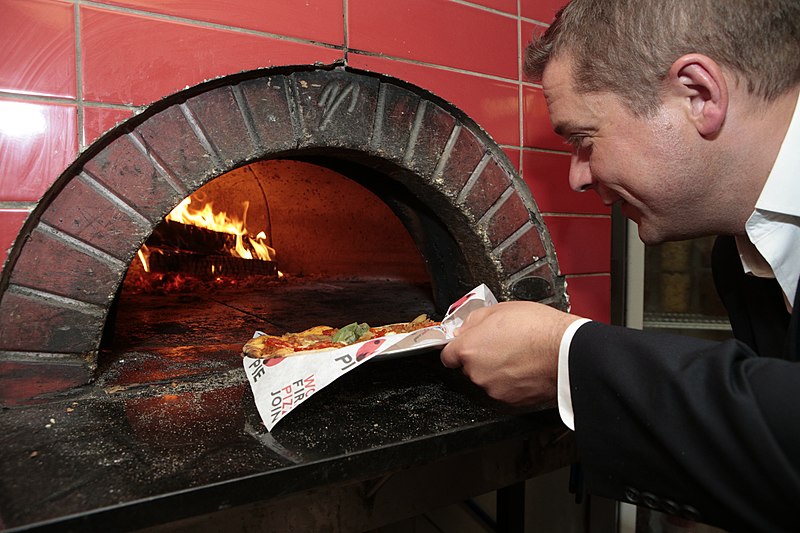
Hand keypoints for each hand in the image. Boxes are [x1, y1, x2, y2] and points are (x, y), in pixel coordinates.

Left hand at [440, 301, 581, 405]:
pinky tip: (525, 368)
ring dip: (497, 371)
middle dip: (481, 358)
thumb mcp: (501, 309)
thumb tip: (465, 328)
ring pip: (488, 380)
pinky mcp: (511, 401)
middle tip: (502, 345)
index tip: (466, 346)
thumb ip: (475, 320)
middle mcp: (477, 373)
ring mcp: (493, 389)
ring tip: (518, 356)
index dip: (458, 349)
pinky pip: (505, 390)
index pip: (447, 356)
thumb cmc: (538, 328)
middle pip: (469, 368)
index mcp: (470, 349)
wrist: (566, 351)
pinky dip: (512, 382)